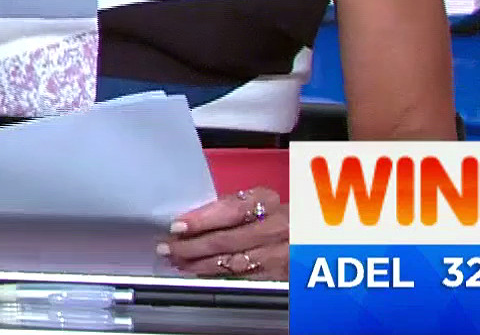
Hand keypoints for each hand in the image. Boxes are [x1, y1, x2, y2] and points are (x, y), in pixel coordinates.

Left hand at [162, 187, 286, 279]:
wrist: (311, 234)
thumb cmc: (274, 214)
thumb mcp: (256, 201)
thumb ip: (229, 208)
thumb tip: (191, 220)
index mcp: (268, 201)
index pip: (230, 210)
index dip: (201, 220)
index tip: (177, 226)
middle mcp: (278, 227)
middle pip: (228, 239)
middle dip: (193, 246)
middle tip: (168, 248)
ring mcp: (282, 253)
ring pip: (235, 262)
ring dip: (201, 264)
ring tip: (179, 262)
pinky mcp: (282, 275)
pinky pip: (246, 277)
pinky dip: (220, 276)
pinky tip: (202, 274)